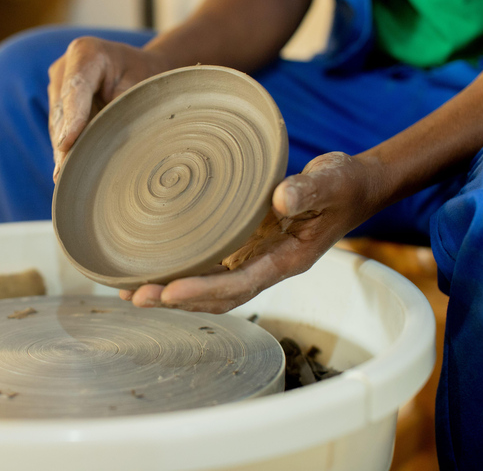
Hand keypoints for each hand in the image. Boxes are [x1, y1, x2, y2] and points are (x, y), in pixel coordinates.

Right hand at [48, 37, 171, 180]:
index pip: (75, 88)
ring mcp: (57, 83)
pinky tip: (66, 169)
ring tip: (63, 177)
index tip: (67, 143)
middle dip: (64, 143)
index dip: (72, 117)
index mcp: (87, 52)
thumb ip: (120, 112)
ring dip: (62, 149)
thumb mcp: (139, 91)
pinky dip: (66, 147)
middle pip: (62, 110)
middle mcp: (65, 65)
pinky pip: (59, 128)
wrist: (141, 70)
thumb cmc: (145, 78)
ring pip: (57, 123)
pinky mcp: (57, 100)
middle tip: (64, 173)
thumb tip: (106, 146)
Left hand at [119, 152, 388, 312]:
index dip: (204, 291)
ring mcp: (256, 260)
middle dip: (176, 299)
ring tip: (131, 292)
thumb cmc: (342, 185)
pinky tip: (156, 270)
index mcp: (287, 259)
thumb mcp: (331, 182)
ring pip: (210, 289)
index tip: (170, 291)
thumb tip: (280, 198)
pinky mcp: (248, 248)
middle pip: (217, 297)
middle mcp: (268, 267)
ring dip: (173, 293)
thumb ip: (308, 190)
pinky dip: (183, 274)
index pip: (241, 285)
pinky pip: (212, 269)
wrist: (352, 188)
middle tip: (135, 296)